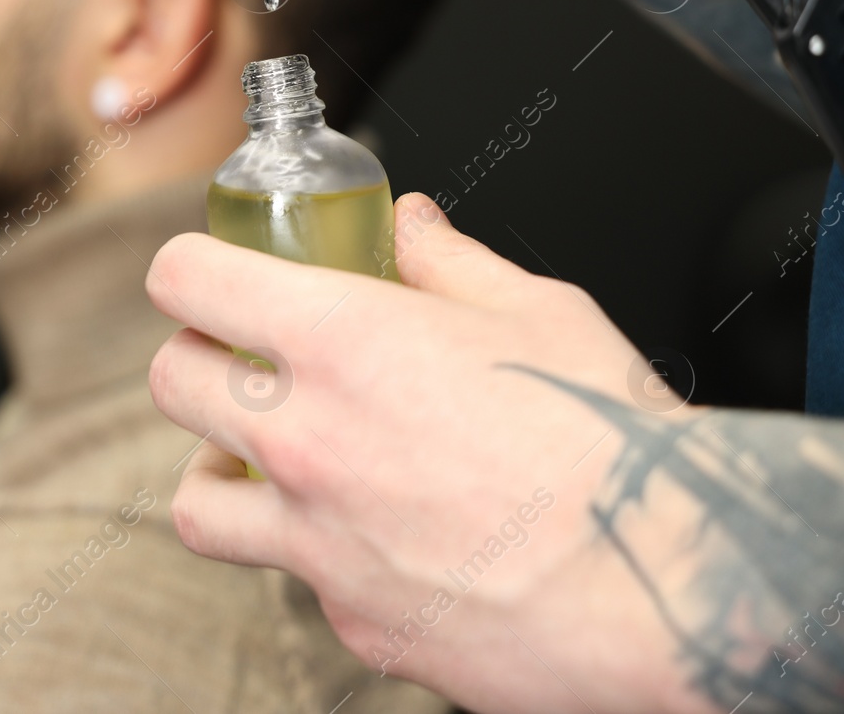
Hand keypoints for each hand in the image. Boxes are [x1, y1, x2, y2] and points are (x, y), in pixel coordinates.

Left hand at [146, 194, 713, 713]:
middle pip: (172, 382)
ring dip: (218, 472)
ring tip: (264, 463)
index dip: (189, 267)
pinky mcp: (350, 618)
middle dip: (198, 359)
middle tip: (244, 359)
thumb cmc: (613, 444)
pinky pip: (295, 578)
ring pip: (196, 502)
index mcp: (342, 340)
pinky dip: (315, 552)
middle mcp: (306, 438)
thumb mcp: (537, 312)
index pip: (189, 279)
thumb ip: (450, 262)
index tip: (205, 273)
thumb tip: (409, 226)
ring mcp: (317, 539)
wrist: (671, 586)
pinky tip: (374, 535)